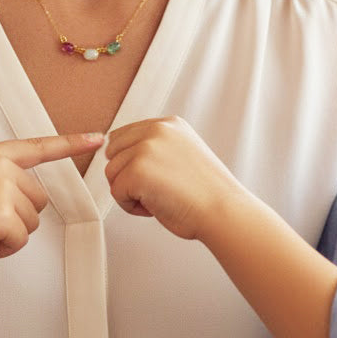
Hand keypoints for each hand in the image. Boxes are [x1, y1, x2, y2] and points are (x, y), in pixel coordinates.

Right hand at [0, 132, 103, 262]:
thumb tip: (13, 207)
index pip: (38, 145)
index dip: (71, 143)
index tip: (97, 138)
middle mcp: (0, 164)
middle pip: (38, 199)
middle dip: (17, 219)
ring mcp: (2, 186)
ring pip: (30, 223)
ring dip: (6, 236)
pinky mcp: (2, 212)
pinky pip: (18, 241)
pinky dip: (1, 251)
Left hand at [105, 117, 236, 241]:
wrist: (224, 212)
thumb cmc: (206, 193)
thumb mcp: (182, 153)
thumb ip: (156, 147)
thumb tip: (122, 154)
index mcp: (168, 124)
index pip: (124, 135)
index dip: (130, 162)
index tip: (153, 178)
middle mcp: (156, 130)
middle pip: (113, 152)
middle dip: (126, 175)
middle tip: (154, 191)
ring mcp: (146, 148)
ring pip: (112, 173)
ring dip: (129, 192)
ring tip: (158, 199)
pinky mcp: (138, 171)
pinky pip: (116, 192)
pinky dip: (130, 207)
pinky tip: (155, 208)